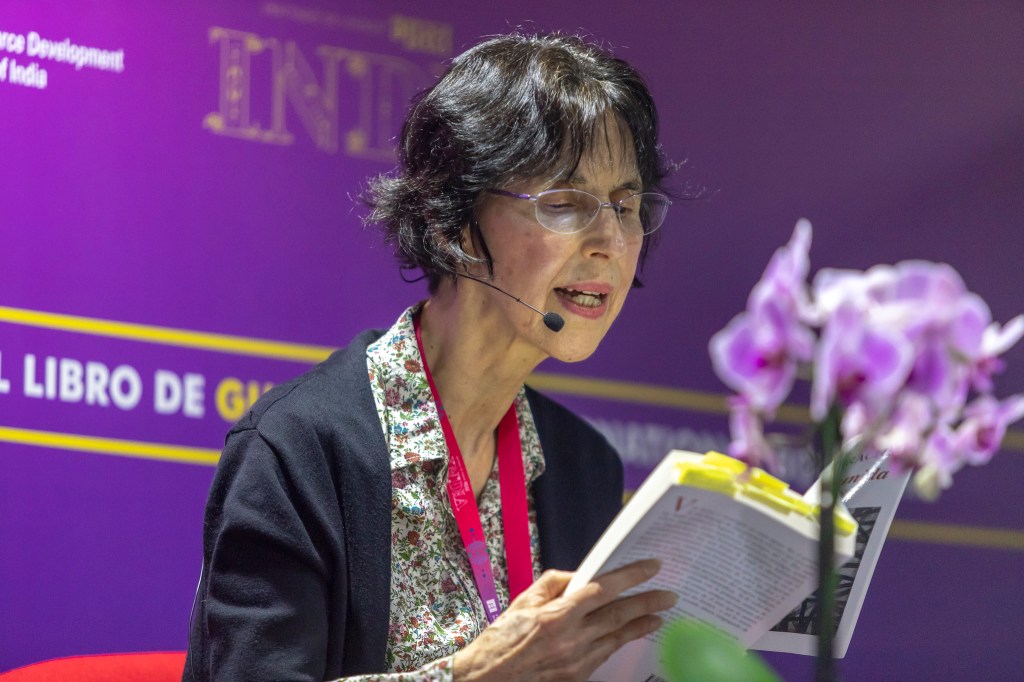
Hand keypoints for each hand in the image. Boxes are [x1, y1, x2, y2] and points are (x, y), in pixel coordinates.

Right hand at [452, 559, 676, 681]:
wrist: (488, 679)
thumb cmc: (502, 637)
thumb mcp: (524, 600)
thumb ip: (556, 584)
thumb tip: (583, 577)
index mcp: (558, 615)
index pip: (604, 589)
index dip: (631, 577)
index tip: (652, 567)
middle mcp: (573, 639)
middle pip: (620, 615)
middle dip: (649, 603)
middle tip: (670, 595)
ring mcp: (578, 662)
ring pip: (618, 638)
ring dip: (641, 625)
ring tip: (659, 615)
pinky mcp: (578, 678)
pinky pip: (605, 654)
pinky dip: (620, 642)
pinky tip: (630, 635)